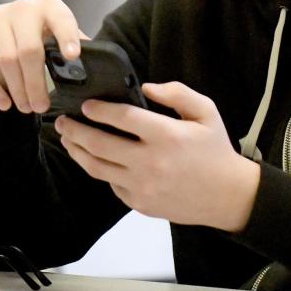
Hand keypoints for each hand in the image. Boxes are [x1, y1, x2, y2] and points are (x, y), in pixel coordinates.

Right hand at [0, 0, 85, 113]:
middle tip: (41, 107)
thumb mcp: (57, 34)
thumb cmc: (39, 32)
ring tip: (26, 108)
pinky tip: (5, 104)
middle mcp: (22, 9)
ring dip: (18, 90)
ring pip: (7, 60)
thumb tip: (95, 64)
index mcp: (49, 7)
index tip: (73, 56)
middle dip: (36, 84)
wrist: (2, 22)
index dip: (67, 36)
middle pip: (29, 50)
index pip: (60, 19)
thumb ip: (74, 45)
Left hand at [54, 81, 260, 231]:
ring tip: (67, 139)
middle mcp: (150, 162)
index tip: (85, 105)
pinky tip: (93, 159)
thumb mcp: (206, 112)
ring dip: (77, 152)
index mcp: (166, 136)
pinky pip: (111, 185)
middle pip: (99, 144)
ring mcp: (142, 186)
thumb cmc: (215, 150)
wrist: (227, 196)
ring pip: (97, 168)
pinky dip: (99, 170)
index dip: (99, 110)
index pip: (122, 118)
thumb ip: (177, 93)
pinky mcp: (139, 203)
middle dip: (75, 130)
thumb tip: (147, 87)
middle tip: (62, 121)